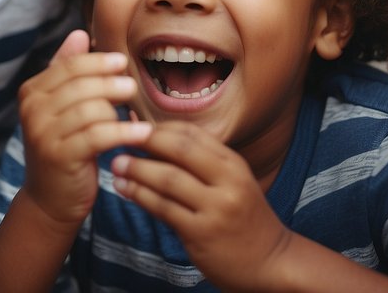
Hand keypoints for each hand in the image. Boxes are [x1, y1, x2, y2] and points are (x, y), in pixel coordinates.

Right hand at [20, 30, 147, 228]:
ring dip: (118, 109)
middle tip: (132, 87)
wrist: (50, 198)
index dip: (98, 61)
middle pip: (80, 85)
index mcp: (31, 92)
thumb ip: (68, 71)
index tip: (122, 62)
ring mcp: (43, 134)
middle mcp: (32, 110)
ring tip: (136, 111)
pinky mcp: (60, 156)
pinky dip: (123, 131)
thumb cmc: (64, 146)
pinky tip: (142, 132)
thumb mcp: (61, 107)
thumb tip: (81, 33)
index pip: (69, 66)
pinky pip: (98, 136)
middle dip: (110, 83)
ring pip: (90, 109)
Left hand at [111, 122, 291, 290]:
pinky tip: (124, 189)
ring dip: (136, 169)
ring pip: (167, 179)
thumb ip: (199, 161)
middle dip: (145, 140)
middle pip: (179, 149)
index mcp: (233, 164)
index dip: (158, 126)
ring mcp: (216, 208)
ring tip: (116, 165)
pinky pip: (163, 208)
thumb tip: (154, 135)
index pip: (191, 133)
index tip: (134, 125)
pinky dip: (139, 196)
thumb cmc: (242, 217)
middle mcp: (227, 181)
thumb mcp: (231, 182)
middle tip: (117, 137)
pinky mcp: (201, 233)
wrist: (271, 262)